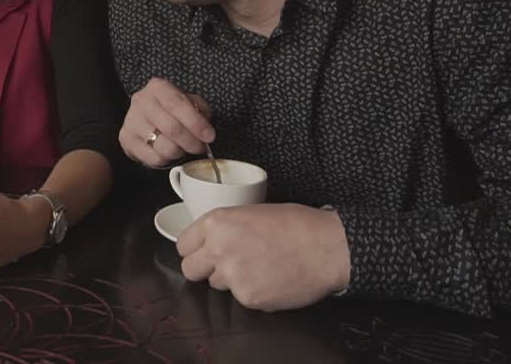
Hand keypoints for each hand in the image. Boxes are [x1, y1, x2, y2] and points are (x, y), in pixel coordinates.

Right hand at [118, 77, 213, 167]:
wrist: (147, 115)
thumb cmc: (172, 109)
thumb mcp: (190, 102)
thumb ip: (200, 111)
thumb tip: (205, 131)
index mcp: (158, 87)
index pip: (177, 104)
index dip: (195, 122)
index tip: (209, 136)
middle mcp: (141, 101)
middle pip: (171, 128)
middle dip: (191, 142)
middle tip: (200, 147)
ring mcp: (131, 121)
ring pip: (163, 146)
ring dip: (179, 152)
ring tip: (182, 148)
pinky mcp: (126, 139)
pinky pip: (153, 158)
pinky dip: (166, 160)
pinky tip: (168, 152)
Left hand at [177, 203, 350, 311]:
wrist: (327, 247)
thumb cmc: (297, 225)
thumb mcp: (251, 212)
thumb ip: (223, 228)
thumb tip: (208, 242)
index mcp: (216, 223)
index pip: (182, 244)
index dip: (194, 249)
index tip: (202, 252)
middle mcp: (218, 249)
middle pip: (189, 269)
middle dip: (203, 268)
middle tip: (225, 264)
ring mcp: (232, 276)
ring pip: (216, 285)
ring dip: (231, 280)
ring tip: (258, 267)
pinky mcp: (248, 298)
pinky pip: (241, 298)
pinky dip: (253, 292)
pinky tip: (271, 279)